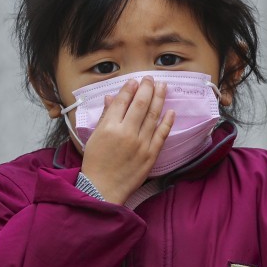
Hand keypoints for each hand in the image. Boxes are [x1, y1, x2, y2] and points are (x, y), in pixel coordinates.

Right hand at [80, 77, 174, 204]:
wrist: (102, 188)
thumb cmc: (96, 162)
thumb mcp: (95, 136)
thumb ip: (105, 116)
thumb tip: (111, 98)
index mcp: (109, 127)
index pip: (122, 102)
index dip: (130, 89)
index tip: (135, 81)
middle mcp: (126, 133)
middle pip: (140, 105)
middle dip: (147, 88)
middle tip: (151, 78)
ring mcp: (141, 144)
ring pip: (153, 116)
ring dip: (159, 99)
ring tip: (163, 87)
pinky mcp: (151, 154)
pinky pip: (162, 134)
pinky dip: (167, 122)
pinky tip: (171, 111)